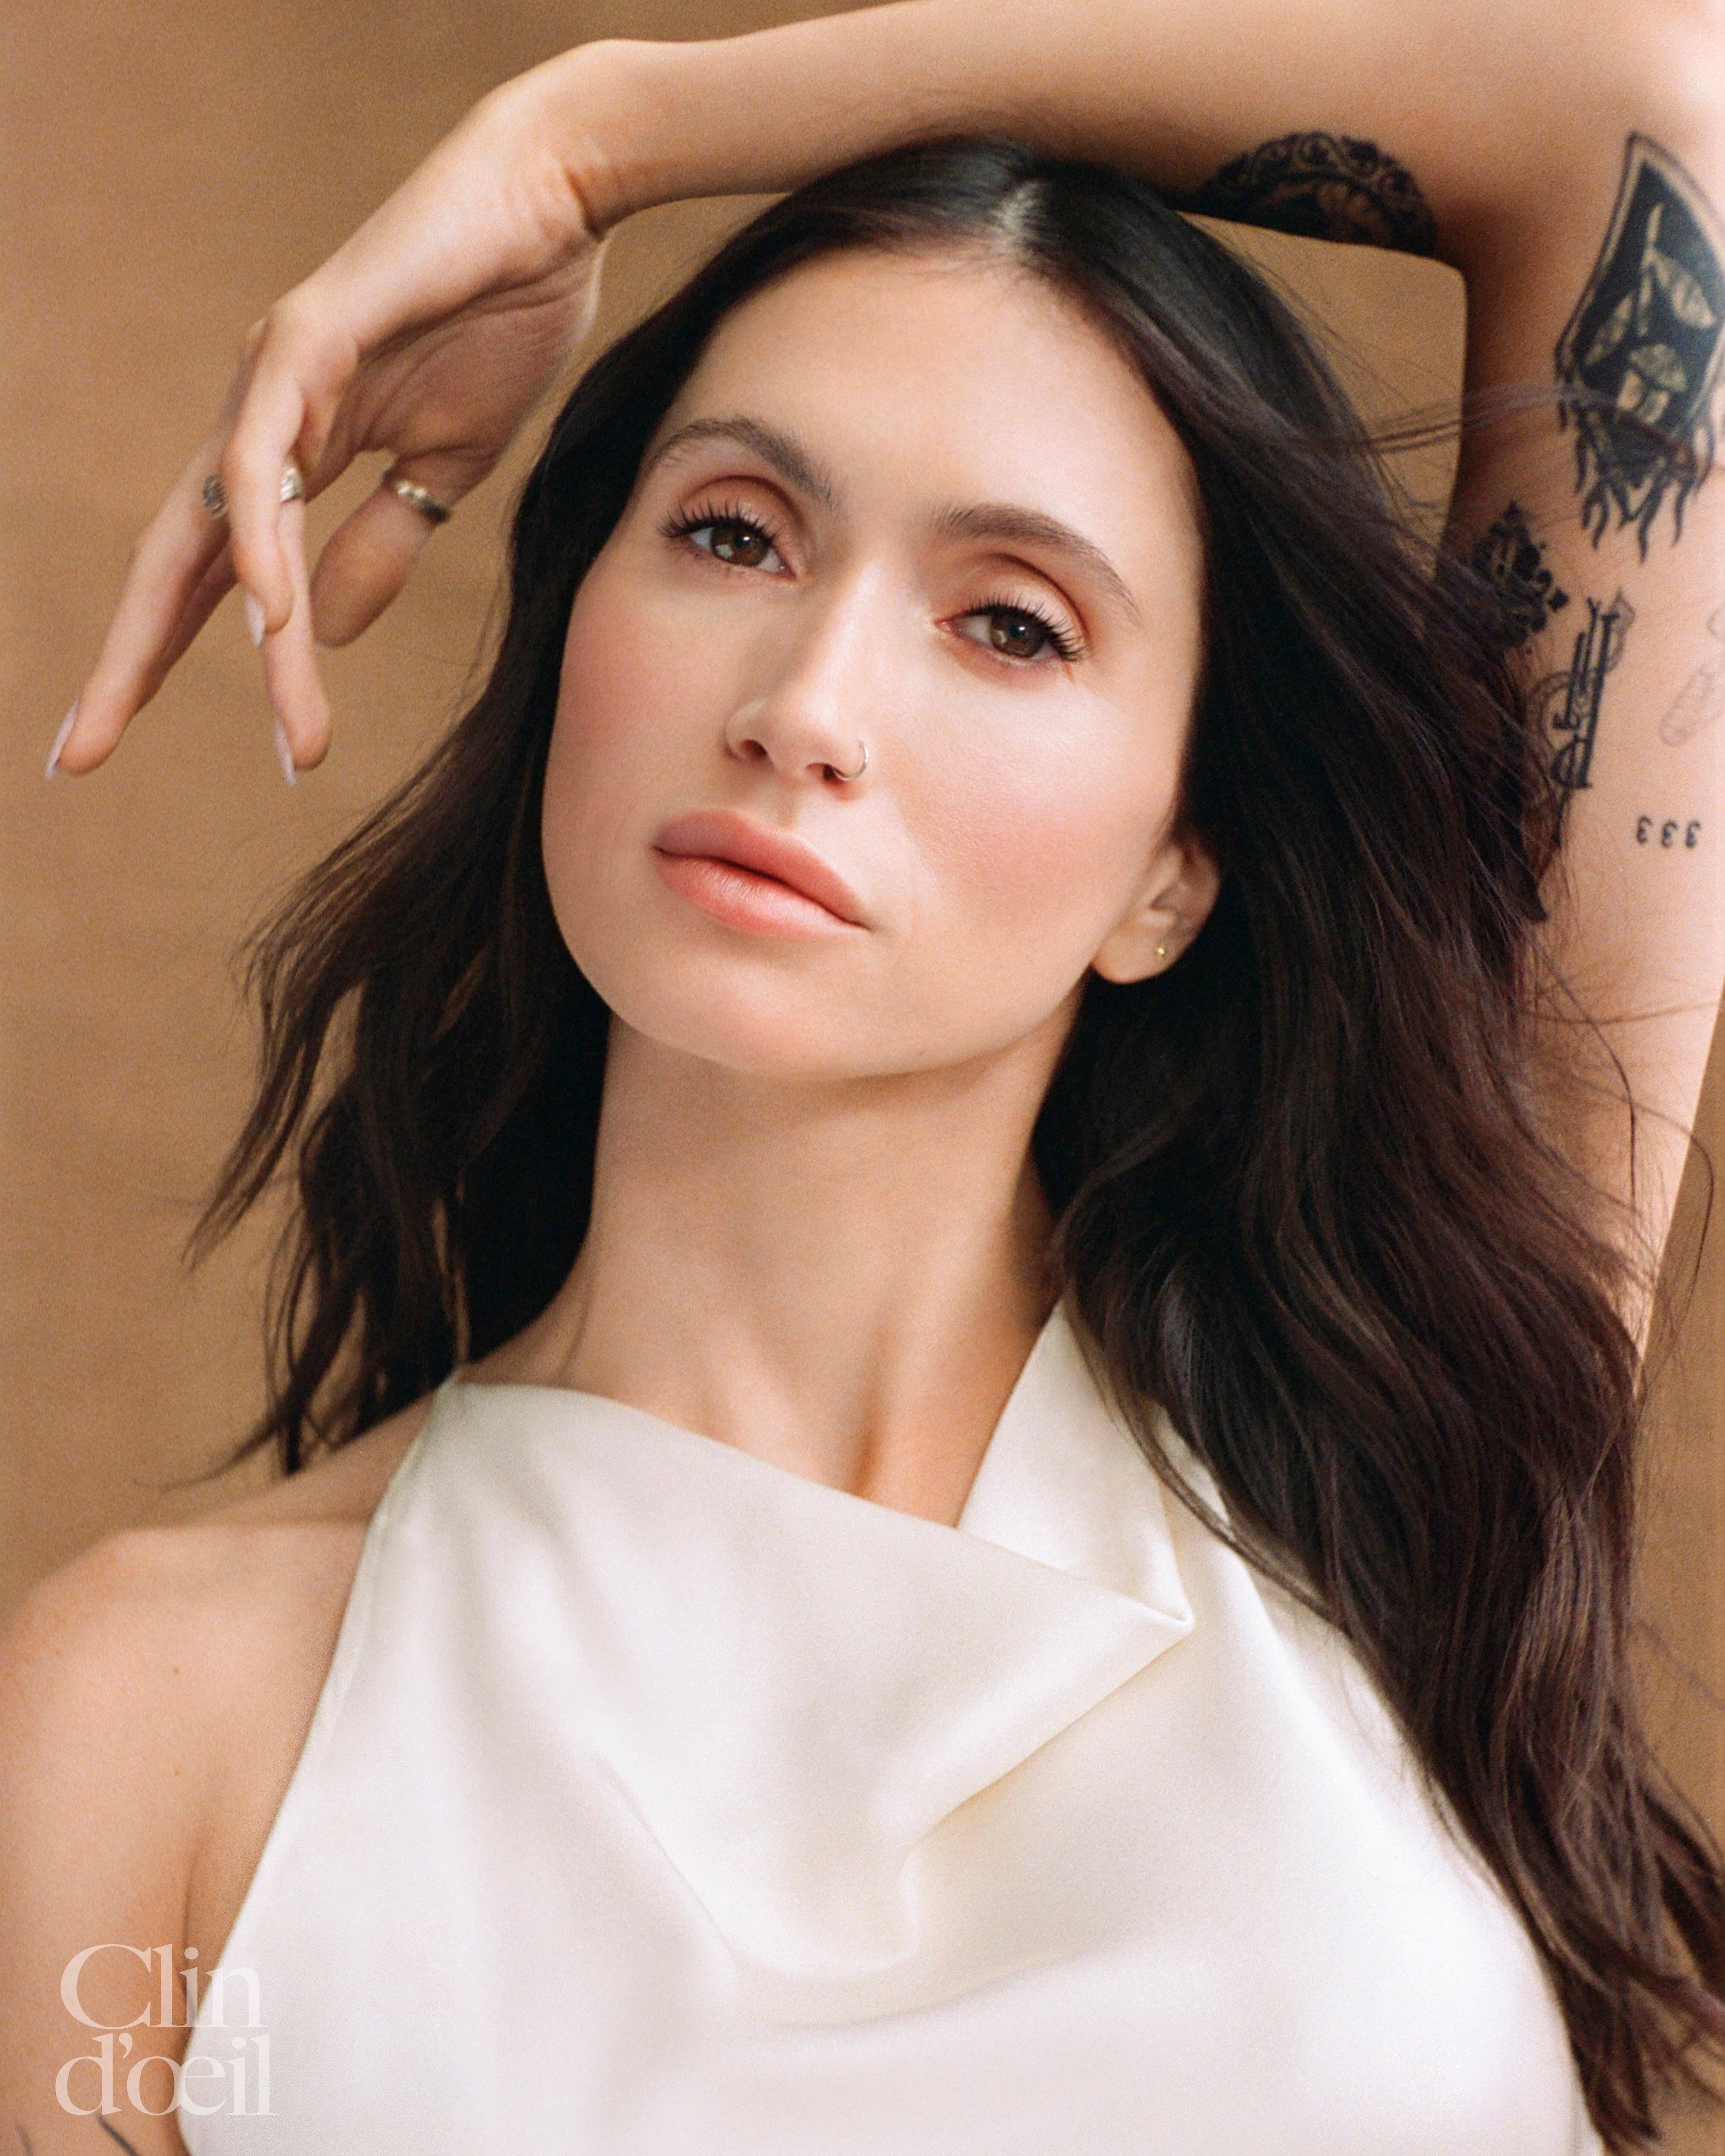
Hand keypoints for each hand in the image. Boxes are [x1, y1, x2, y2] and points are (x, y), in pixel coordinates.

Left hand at [53, 68, 612, 777]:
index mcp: (290, 456)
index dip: (162, 659)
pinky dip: (267, 536)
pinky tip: (274, 615)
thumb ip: (380, 544)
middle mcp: (259, 420)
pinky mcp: (309, 337)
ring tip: (290, 734)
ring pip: (232, 529)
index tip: (114, 741)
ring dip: (257, 641)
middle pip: (176, 563)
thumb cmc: (502, 322)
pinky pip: (268, 453)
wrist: (549, 212)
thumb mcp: (445, 470)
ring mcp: (273, 376)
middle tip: (80, 759)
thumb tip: (312, 633)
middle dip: (128, 664)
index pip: (212, 579)